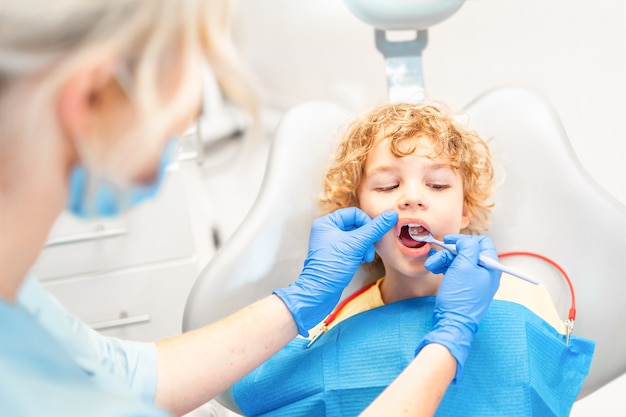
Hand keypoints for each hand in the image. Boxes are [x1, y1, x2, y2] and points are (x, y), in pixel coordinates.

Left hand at [274, 208, 397, 335]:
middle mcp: (327, 230)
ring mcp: (332, 243)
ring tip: (365, 257)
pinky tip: (361, 261)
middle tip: (370, 249)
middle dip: (367, 237)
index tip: (374, 234)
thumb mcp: (357, 244)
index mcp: (326, 223)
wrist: (320, 293)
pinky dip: (361, 253)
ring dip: (365, 246)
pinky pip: (354, 248)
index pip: (354, 213)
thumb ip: (375, 228)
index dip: (367, 222)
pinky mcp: (337, 255)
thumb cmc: (332, 267)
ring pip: (357, 237)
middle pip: (356, 225)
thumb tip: (391, 215)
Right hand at [418, 234, 501, 380]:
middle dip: (450, 252)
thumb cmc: (461, 297)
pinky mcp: (464, 287)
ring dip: (443, 259)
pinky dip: (444, 268)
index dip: (465, 239)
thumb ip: (468, 247)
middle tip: (437, 254)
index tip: (449, 241)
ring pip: (458, 260)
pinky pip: (455, 271)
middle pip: (468, 251)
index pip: (483, 242)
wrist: (452, 323)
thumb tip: (464, 241)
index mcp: (491, 267)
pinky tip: (434, 270)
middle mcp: (485, 273)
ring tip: (431, 266)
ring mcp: (474, 281)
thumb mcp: (464, 266)